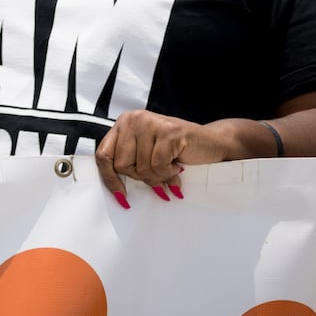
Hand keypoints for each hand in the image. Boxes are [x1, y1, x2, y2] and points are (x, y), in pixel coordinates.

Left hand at [94, 109, 233, 208]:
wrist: (212, 143)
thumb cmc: (177, 151)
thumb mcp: (146, 153)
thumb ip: (130, 162)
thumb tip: (116, 191)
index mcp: (123, 124)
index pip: (103, 155)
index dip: (110, 178)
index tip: (121, 195)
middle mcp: (132, 120)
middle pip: (122, 165)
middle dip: (142, 177)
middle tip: (159, 174)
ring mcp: (150, 123)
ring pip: (141, 168)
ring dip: (159, 176)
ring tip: (171, 169)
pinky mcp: (168, 132)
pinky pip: (158, 166)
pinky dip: (169, 173)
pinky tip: (178, 165)